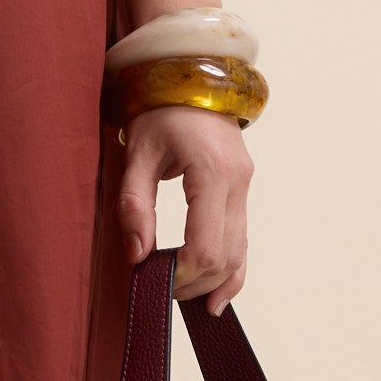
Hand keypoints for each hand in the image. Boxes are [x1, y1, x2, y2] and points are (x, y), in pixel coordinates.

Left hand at [110, 97, 252, 315]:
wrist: (189, 76)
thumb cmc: (158, 111)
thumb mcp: (136, 154)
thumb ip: (135, 205)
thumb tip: (137, 256)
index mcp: (212, 172)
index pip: (204, 245)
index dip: (181, 274)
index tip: (153, 281)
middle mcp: (237, 182)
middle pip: (227, 256)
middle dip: (196, 283)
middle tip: (161, 292)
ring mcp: (245, 186)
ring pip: (241, 252)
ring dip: (217, 282)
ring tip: (190, 304)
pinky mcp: (242, 189)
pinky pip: (244, 239)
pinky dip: (233, 268)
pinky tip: (218, 293)